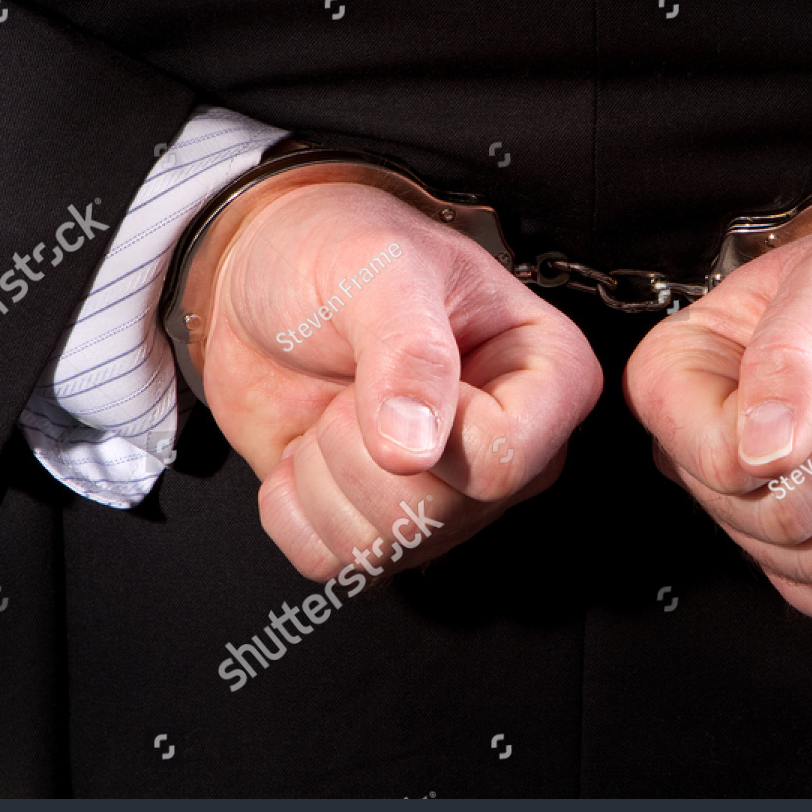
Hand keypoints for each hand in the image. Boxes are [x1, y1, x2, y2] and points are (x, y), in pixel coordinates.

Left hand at [198, 179, 602, 580]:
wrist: (261, 279)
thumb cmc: (337, 250)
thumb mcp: (377, 267)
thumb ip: (407, 348)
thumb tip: (415, 449)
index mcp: (550, 377)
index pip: (503, 460)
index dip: (431, 427)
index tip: (397, 362)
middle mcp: (518, 449)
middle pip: (440, 514)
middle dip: (360, 447)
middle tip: (355, 380)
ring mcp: (455, 499)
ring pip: (384, 547)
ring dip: (323, 474)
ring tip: (337, 406)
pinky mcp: (388, 529)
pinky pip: (333, 561)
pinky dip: (291, 504)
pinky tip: (308, 448)